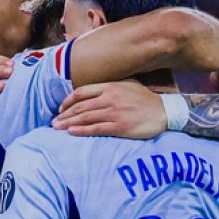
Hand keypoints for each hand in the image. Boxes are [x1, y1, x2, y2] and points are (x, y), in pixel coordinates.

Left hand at [52, 82, 166, 138]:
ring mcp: (114, 113)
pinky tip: (71, 132)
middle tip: (53, 121)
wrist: (164, 112)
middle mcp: (110, 98)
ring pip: (85, 117)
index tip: (60, 108)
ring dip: (68, 123)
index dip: (68, 100)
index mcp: (110, 86)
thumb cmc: (145, 99)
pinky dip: (82, 130)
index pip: (82, 92)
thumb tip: (95, 90)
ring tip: (57, 128)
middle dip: (64, 114)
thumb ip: (111, 86)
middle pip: (80, 106)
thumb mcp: (128, 85)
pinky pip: (96, 129)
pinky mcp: (119, 127)